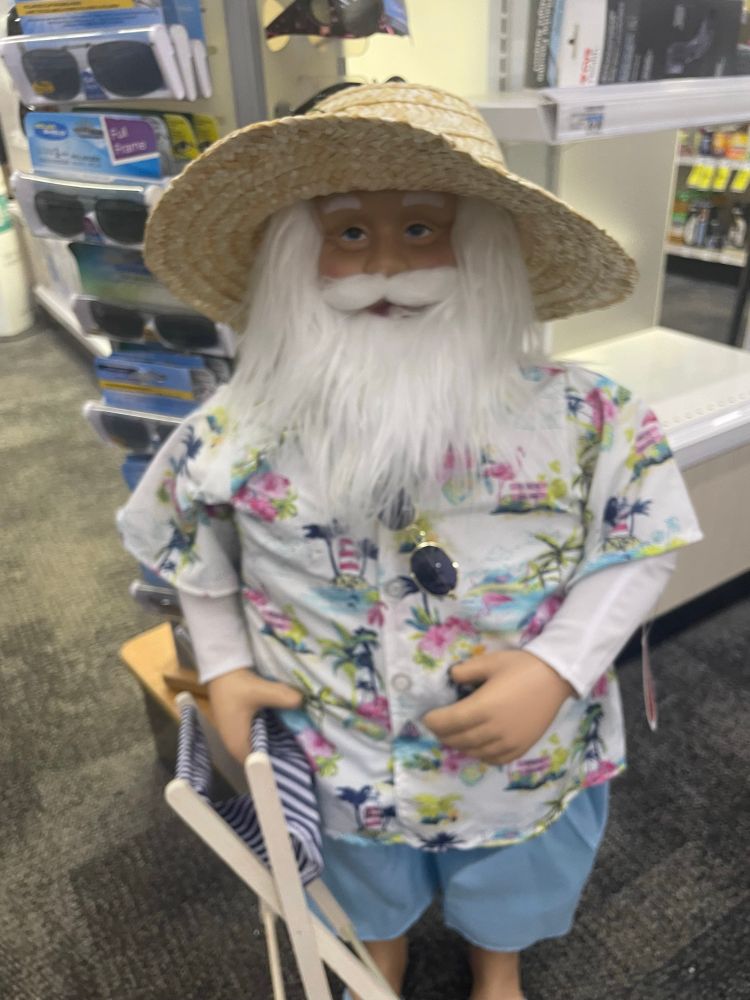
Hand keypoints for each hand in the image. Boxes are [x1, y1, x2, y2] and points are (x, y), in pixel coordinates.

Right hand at [207, 669, 303, 762]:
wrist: (222, 671)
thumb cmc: (236, 685)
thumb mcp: (259, 690)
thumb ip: (281, 696)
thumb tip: (302, 701)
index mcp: (239, 746)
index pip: (262, 769)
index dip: (280, 767)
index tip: (300, 763)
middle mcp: (237, 747)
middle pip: (264, 760)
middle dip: (283, 756)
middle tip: (306, 753)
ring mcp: (238, 739)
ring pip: (263, 749)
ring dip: (278, 746)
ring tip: (301, 742)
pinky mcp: (242, 729)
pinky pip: (261, 740)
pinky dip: (273, 737)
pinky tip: (288, 730)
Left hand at [422, 650, 574, 764]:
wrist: (556, 678)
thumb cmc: (521, 666)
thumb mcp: (489, 661)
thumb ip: (466, 670)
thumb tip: (451, 677)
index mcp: (483, 707)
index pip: (449, 722)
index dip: (434, 721)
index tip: (426, 717)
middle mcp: (494, 729)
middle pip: (459, 739)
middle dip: (443, 733)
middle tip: (436, 727)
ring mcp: (508, 741)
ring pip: (474, 751)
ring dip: (459, 745)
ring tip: (453, 735)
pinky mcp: (521, 747)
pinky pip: (494, 759)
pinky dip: (480, 755)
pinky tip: (476, 746)